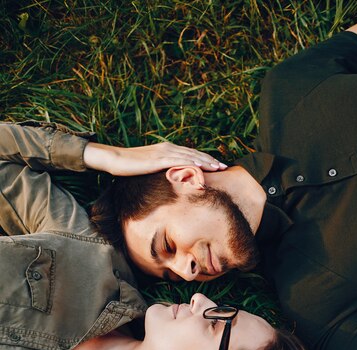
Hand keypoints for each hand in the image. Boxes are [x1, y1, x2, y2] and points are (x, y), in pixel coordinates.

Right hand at [84, 141, 226, 175]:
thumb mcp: (149, 167)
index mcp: (166, 149)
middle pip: (193, 153)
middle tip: (224, 166)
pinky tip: (200, 165)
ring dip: (205, 161)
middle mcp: (167, 148)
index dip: (204, 159)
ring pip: (189, 156)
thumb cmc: (130, 166)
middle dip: (210, 160)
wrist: (115, 159)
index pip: (189, 153)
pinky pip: (178, 160)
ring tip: (218, 167)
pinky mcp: (158, 159)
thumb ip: (160, 169)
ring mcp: (163, 153)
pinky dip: (191, 162)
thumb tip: (169, 178)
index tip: (216, 165)